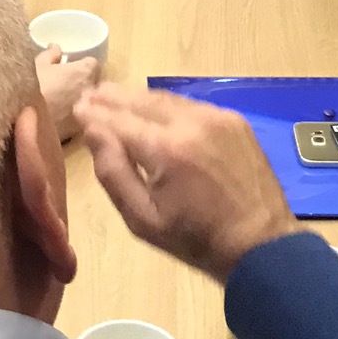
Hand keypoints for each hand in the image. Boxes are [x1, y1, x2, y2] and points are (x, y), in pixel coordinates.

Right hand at [36, 45, 100, 142]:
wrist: (23, 120)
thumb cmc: (33, 85)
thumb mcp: (37, 63)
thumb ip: (50, 54)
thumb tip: (56, 48)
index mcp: (85, 72)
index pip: (93, 64)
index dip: (82, 65)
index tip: (70, 67)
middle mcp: (90, 93)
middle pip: (92, 85)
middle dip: (82, 84)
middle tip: (62, 83)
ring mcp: (85, 113)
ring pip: (86, 105)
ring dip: (75, 102)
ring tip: (56, 101)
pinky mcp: (75, 133)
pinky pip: (76, 121)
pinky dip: (68, 118)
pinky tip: (52, 117)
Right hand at [77, 84, 298, 283]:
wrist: (261, 244)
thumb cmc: (195, 240)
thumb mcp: (143, 220)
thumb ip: (113, 172)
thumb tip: (92, 131)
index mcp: (166, 150)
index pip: (118, 120)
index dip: (94, 113)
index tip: (76, 107)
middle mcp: (190, 123)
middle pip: (141, 101)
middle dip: (113, 97)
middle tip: (90, 94)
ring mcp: (216, 117)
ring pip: (166, 99)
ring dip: (138, 97)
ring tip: (114, 97)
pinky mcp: (233, 119)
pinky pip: (190, 105)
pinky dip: (166, 105)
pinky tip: (154, 109)